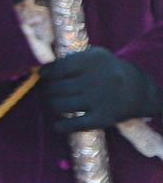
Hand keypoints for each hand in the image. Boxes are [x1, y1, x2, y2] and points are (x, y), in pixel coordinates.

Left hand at [41, 48, 162, 133]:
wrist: (140, 90)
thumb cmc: (109, 70)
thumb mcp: (95, 55)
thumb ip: (72, 58)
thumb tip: (42, 69)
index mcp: (91, 61)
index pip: (59, 68)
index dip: (46, 73)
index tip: (42, 75)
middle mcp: (95, 80)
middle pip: (57, 88)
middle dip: (48, 90)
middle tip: (48, 90)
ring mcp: (99, 100)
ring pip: (61, 105)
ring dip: (53, 104)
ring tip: (54, 102)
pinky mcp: (103, 118)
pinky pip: (77, 124)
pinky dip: (63, 127)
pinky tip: (57, 126)